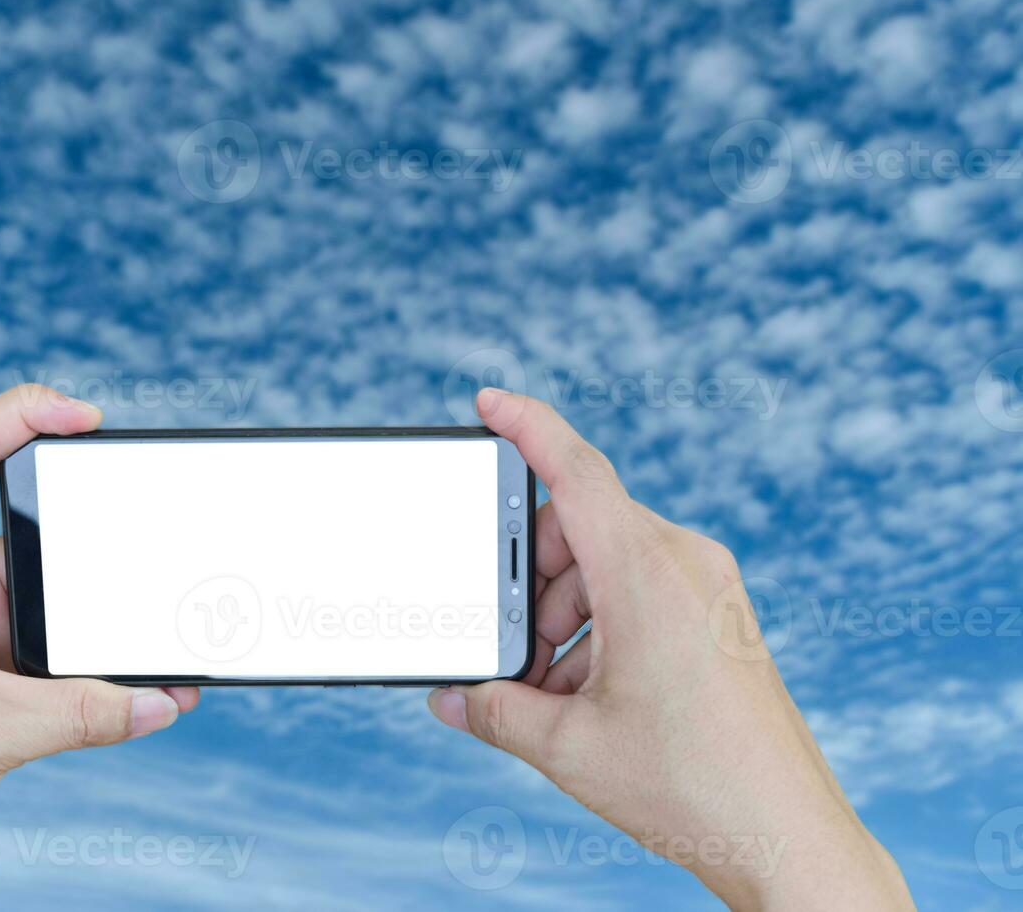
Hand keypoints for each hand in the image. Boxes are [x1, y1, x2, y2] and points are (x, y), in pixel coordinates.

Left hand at [0, 385, 198, 910]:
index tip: (90, 419)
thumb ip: (87, 714)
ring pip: (42, 579)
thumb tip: (163, 702)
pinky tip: (120, 679)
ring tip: (144, 636)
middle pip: (27, 511)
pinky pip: (38, 626)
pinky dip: (79, 646)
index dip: (28, 410)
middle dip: (92, 526)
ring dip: (90, 604)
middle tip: (148, 537)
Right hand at [428, 389, 912, 910]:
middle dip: (531, 576)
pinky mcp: (721, 613)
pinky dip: (603, 622)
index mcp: (646, 572)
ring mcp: (710, 585)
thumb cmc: (690, 785)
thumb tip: (450, 697)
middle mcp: (685, 562)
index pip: (577, 470)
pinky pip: (644, 588)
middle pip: (580, 526)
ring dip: (565, 610)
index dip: (527, 427)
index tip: (488, 402)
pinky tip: (585, 691)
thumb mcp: (567, 746)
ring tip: (548, 689)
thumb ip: (494, 709)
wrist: (786, 835)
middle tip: (507, 644)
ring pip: (609, 561)